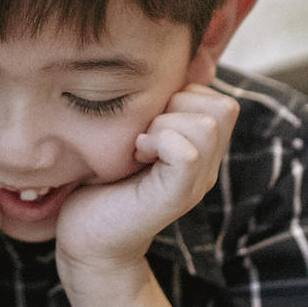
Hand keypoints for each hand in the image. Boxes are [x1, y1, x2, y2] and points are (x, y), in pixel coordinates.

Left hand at [55, 84, 237, 276]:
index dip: (182, 96)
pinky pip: (186, 152)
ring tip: (139, 147)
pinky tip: (136, 156)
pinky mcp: (176, 198)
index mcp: (202, 150)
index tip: (148, 121)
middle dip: (175, 106)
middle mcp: (207, 167)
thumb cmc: (100, 182)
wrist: (86, 239)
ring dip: (163, 125)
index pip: (220, 99)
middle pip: (222, 107)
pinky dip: (157, 142)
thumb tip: (160, 67)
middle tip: (144, 134)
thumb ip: (155, 108)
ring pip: (207, 125)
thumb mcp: (131, 133)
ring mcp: (196, 184)